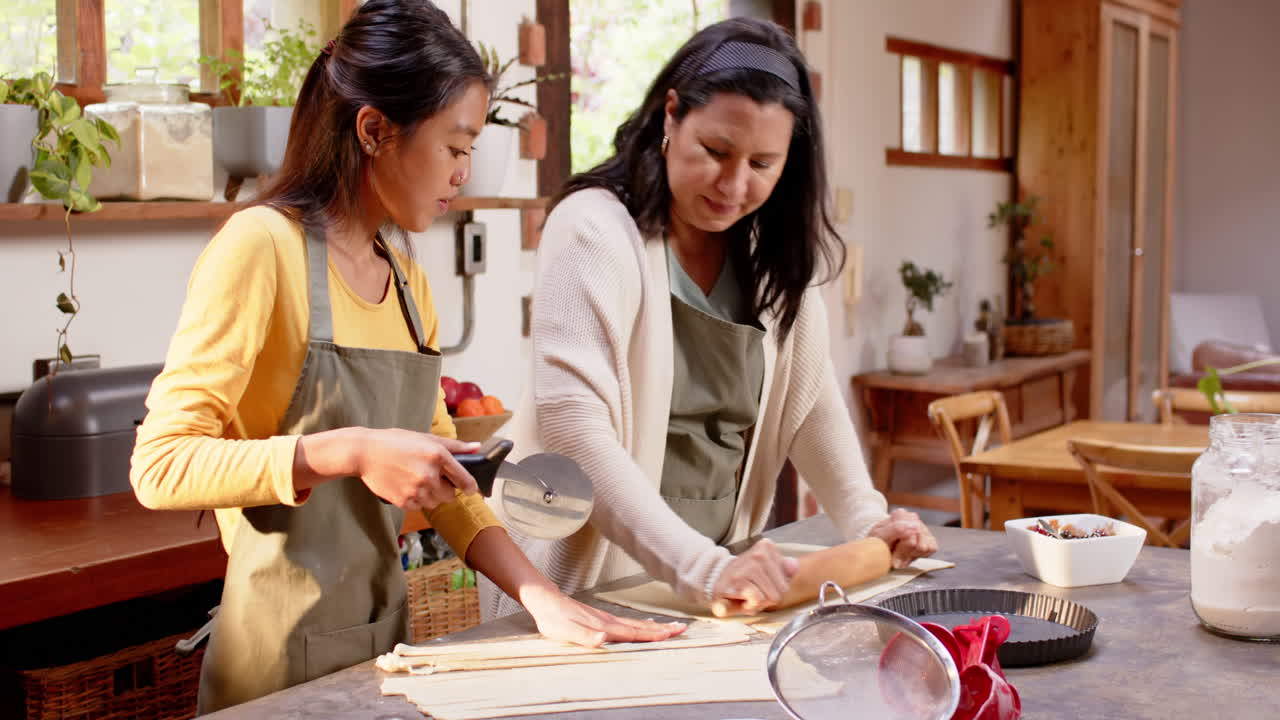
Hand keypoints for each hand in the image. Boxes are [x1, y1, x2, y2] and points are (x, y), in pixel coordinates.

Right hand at [355, 429, 479, 509]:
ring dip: (431, 496)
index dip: (470, 486)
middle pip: (450, 496)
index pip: (464, 479)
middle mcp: (429, 475)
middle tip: (433, 478)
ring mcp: (416, 490)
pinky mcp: (404, 501)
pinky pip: (419, 507)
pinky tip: (406, 486)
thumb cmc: (395, 442)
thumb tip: (476, 447)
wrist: (364, 453)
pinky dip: (416, 500)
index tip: (470, 489)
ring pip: (435, 503)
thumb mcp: (426, 438)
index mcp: (438, 456)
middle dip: (445, 489)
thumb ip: (454, 446)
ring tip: (417, 480)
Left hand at [522, 586, 686, 646]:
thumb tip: (603, 640)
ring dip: (655, 626)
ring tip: (671, 627)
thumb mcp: (565, 631)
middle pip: (640, 627)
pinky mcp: (601, 618)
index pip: (633, 633)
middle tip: (682, 629)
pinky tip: (644, 622)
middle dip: (662, 629)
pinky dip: (641, 624)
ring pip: (636, 624)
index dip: (653, 635)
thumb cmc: (553, 618)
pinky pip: (627, 622)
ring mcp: (606, 618)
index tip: (671, 635)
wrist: (545, 600)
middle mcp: (608, 621)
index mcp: (604, 626)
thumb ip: (585, 636)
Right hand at [711, 538, 798, 615]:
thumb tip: (795, 566)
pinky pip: (758, 600)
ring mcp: (748, 566)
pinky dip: (749, 605)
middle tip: (752, 591)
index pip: (786, 582)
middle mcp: (758, 554)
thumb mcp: (766, 574)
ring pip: (771, 597)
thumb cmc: (743, 581)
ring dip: (758, 602)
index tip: (760, 584)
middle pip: (782, 591)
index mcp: (767, 547)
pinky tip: (739, 598)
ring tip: (745, 594)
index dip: (774, 589)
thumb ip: (784, 570)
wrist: (714, 583)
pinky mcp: (739, 580)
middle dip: (768, 597)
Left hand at [867, 508, 938, 568]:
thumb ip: (895, 529)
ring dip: (912, 555)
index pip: (909, 539)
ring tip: (901, 555)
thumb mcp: (879, 537)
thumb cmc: (878, 542)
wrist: (878, 547)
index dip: (901, 552)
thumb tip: (915, 525)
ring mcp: (923, 527)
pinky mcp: (930, 538)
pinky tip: (910, 553)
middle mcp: (913, 518)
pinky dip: (921, 555)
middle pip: (918, 544)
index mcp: (900, 515)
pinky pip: (932, 549)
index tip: (892, 558)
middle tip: (895, 558)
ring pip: (926, 548)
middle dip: (906, 555)